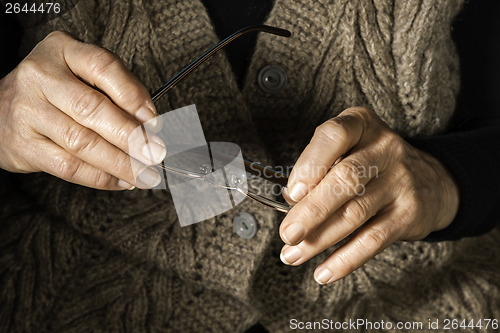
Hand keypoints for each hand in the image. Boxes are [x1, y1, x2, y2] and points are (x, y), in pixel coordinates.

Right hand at [0, 31, 164, 189]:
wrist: (0, 108)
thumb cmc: (55, 91)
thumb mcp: (82, 74)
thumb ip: (116, 90)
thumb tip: (150, 123)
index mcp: (61, 50)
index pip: (103, 67)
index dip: (133, 96)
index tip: (154, 121)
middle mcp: (40, 76)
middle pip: (92, 109)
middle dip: (131, 136)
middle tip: (156, 153)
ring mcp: (27, 110)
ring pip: (82, 142)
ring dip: (121, 163)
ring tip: (145, 173)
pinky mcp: (23, 144)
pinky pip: (69, 166)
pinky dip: (101, 178)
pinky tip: (122, 181)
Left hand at [279, 107, 458, 284]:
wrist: (430, 180)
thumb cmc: (372, 163)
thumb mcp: (349, 149)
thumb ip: (320, 168)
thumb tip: (291, 202)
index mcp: (361, 125)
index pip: (333, 136)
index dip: (310, 164)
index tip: (292, 193)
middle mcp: (384, 148)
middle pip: (344, 179)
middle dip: (311, 211)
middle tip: (288, 233)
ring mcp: (400, 180)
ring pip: (355, 213)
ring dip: (320, 239)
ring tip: (294, 254)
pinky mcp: (409, 213)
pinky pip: (373, 240)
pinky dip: (345, 259)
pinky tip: (324, 271)